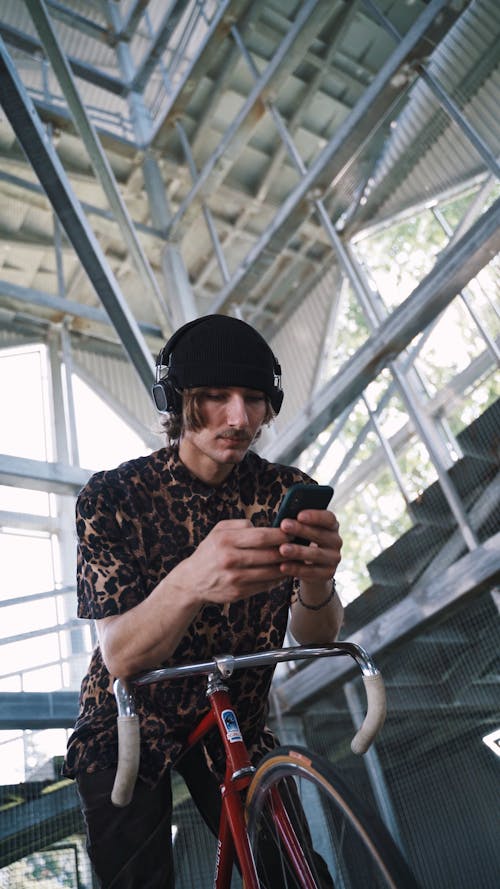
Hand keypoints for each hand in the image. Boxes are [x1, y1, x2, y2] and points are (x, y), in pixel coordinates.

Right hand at [169, 518, 287, 604]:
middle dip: (287, 550)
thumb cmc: (210, 551)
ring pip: (270, 572)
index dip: (280, 535)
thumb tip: (265, 526)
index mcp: (225, 540)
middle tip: (299, 546)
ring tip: (295, 560)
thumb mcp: (218, 531)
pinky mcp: (238, 592)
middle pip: (268, 554)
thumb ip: (241, 524)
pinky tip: (282, 572)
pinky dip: (276, 579)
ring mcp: (234, 578)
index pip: (261, 536)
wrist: (191, 580)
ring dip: (286, 566)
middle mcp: (229, 559)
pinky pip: (264, 585)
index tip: (292, 532)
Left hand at [277, 509, 341, 580]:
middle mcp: (336, 541)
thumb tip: (283, 520)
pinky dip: (296, 569)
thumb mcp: (303, 531)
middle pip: (320, 534)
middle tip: (284, 526)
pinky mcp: (328, 574)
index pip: (328, 518)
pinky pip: (312, 572)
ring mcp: (334, 558)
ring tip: (282, 549)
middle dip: (301, 529)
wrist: (310, 567)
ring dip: (298, 551)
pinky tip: (283, 566)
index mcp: (331, 526)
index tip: (299, 515)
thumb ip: (297, 524)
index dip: (315, 516)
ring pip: (316, 554)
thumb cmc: (302, 541)